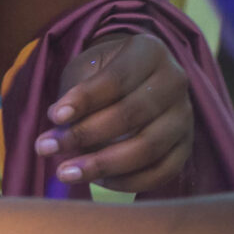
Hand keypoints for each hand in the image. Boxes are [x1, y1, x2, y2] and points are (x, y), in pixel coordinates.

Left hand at [32, 30, 194, 190]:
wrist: (135, 81)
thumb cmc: (102, 74)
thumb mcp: (85, 70)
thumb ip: (74, 94)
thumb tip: (60, 129)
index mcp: (150, 52)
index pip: (117, 78)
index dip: (85, 99)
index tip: (54, 117)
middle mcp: (175, 81)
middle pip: (132, 114)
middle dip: (86, 135)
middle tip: (47, 148)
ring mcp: (185, 116)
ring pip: (148, 148)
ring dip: (103, 165)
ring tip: (66, 172)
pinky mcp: (186, 147)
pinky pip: (161, 172)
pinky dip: (128, 182)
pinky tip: (97, 181)